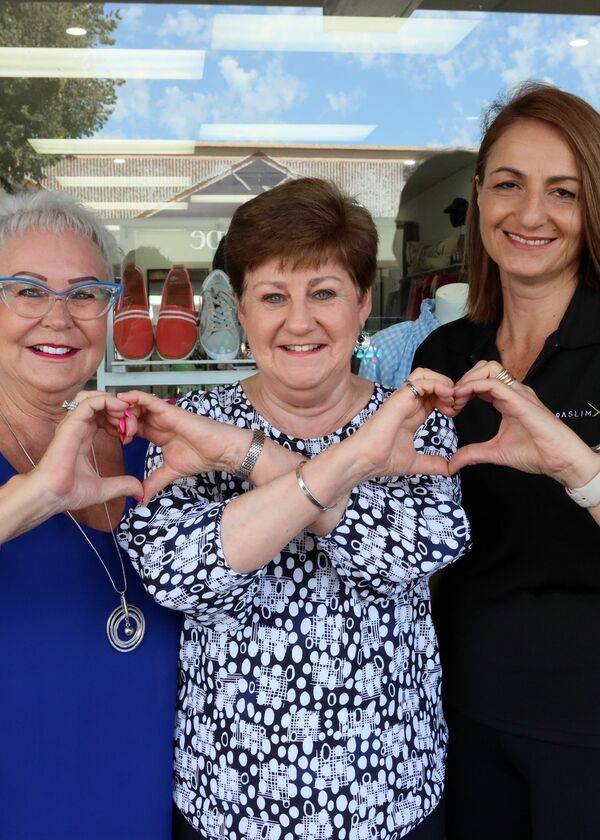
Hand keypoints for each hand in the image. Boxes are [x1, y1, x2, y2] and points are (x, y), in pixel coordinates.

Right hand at [35, 393, 142, 509]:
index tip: (130, 433)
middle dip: (119, 410)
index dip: (118, 419)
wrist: (52, 496)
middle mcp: (78, 428)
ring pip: (93, 398)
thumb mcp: (104, 488)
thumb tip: (138, 489)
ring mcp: (73, 424)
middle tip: (131, 423)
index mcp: (83, 438)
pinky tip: (120, 409)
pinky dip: (106, 401)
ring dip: (113, 402)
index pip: (101, 417)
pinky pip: (89, 402)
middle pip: (100, 405)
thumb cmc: (68, 492)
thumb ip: (122, 485)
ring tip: (125, 414)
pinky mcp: (71, 423)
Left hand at [116, 390, 250, 500]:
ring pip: (134, 405)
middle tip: (106, 430)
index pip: (128, 426)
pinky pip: (147, 399)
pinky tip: (121, 400)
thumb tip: (140, 500)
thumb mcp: (169, 473)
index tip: (105, 440)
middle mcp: (156, 420)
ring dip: (121, 411)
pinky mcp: (169, 409)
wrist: (220, 452)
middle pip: (127, 413)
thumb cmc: (201, 457)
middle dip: (114, 419)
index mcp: (155, 432)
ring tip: (114, 422)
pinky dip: (133, 397)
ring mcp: (162, 413)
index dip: (115, 430)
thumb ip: (153, 483)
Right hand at [348, 368, 455, 480]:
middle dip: (448, 386)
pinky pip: (421, 382)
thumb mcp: (415, 462)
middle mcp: (406, 404)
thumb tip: (450, 470)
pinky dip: (437, 385)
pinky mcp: (398, 399)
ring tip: (451, 397)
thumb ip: (433, 464)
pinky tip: (446, 396)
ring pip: (424, 374)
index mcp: (410, 414)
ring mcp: (401, 399)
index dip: (447, 398)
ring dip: (442, 382)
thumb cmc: (381, 460)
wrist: (364, 462)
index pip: (432, 395)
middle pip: (429, 379)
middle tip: (456, 403)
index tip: (455, 412)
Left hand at [450, 362, 596, 486]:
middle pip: (484, 368)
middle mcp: (513, 392)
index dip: (462, 389)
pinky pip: (494, 383)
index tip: (450, 406)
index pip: (481, 382)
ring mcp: (518, 393)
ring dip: (468, 379)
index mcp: (507, 400)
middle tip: (451, 400)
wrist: (559, 460)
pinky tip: (463, 397)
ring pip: (489, 368)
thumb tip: (453, 463)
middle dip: (464, 379)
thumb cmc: (536, 453)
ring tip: (456, 398)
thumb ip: (473, 454)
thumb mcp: (495, 452)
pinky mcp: (521, 400)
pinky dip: (474, 386)